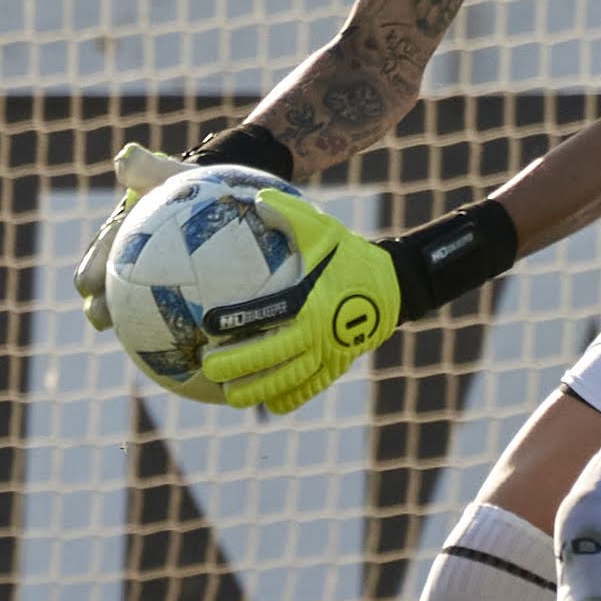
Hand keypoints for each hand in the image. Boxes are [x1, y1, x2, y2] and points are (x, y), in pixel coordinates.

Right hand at [71, 141, 188, 331]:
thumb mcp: (167, 176)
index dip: (90, 273)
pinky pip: (175, 319)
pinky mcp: (176, 301)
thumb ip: (145, 169)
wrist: (216, 200)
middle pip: (107, 292)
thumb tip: (124, 160)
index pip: (97, 259)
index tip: (87, 285)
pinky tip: (190, 349)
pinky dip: (177, 332)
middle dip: (100, 306)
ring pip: (136, 311)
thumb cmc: (186, 187)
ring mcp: (150, 286)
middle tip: (101, 316)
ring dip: (134, 326)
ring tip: (138, 341)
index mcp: (117, 242)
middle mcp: (126, 267)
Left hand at [198, 190, 402, 412]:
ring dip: (255, 391)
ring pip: (286, 381)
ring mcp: (328, 355)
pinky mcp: (336, 368)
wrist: (394, 287)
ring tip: (228, 395)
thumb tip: (257, 198)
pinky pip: (308, 390)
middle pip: (270, 358)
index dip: (236, 319)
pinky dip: (288, 398)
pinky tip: (267, 402)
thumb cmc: (349, 256)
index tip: (207, 322)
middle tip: (207, 366)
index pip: (266, 313)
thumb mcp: (324, 231)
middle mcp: (317, 333)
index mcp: (309, 301)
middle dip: (236, 366)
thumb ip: (290, 215)